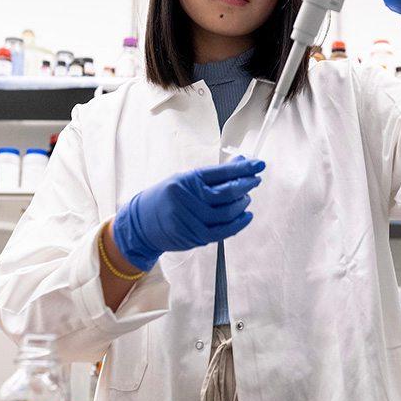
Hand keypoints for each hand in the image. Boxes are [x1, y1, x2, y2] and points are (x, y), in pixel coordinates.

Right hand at [111, 157, 263, 271]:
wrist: (141, 223)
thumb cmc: (166, 198)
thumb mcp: (184, 180)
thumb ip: (212, 176)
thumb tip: (240, 164)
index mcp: (186, 180)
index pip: (220, 172)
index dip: (242, 169)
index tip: (258, 164)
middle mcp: (188, 198)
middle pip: (227, 192)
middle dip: (246, 185)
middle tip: (255, 180)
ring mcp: (191, 219)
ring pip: (227, 212)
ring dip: (242, 204)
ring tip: (246, 198)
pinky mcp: (194, 235)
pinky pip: (223, 231)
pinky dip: (239, 223)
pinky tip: (246, 216)